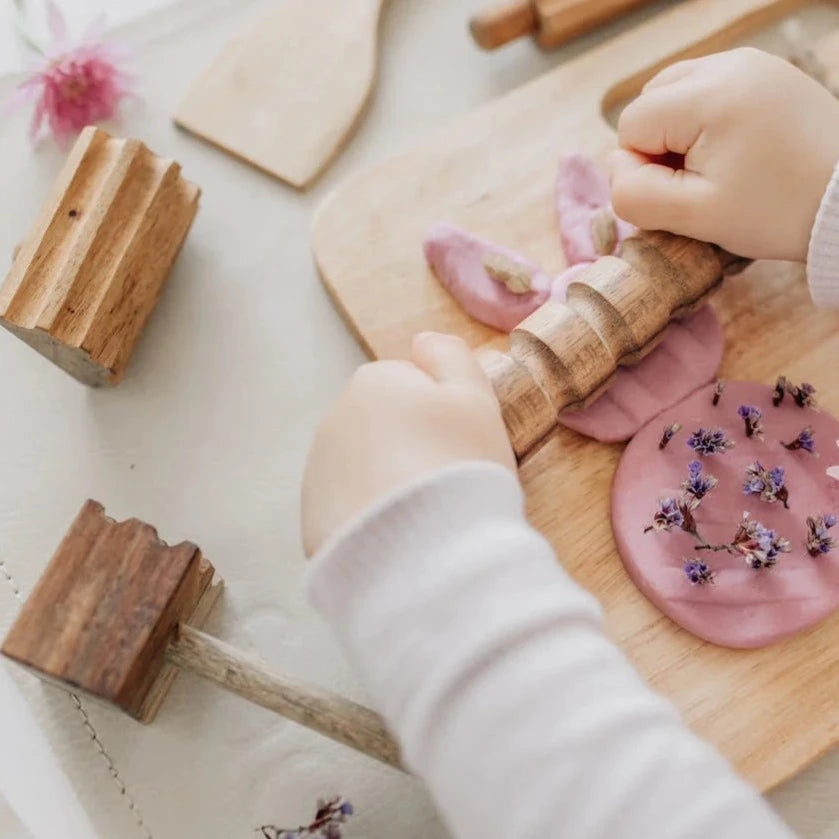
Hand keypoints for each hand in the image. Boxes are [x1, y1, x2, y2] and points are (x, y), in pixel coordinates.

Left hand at [301, 332, 515, 555]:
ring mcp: (318, 471)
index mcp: (374, 383)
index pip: (413, 388)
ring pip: (366, 469)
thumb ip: (451, 357)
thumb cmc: (459, 466)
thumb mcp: (476, 398)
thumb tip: (422, 341)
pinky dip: (372, 519)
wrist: (423, 554)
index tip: (460, 446)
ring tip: (424, 514)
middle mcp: (335, 419)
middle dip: (412, 447)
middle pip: (385, 427)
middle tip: (445, 481)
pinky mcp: (313, 519)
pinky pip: (351, 510)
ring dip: (390, 483)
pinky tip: (400, 537)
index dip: (443, 416)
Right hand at [609, 48, 838, 260]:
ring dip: (679, 133)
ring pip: (676, 93)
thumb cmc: (776, 211)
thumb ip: (636, 195)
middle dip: (658, 146)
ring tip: (715, 167)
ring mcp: (752, 63)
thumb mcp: (695, 216)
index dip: (641, 168)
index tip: (683, 194)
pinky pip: (709, 89)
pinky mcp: (768, 73)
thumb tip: (616, 169)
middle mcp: (728, 63)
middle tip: (698, 183)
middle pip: (651, 102)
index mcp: (708, 94)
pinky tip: (733, 150)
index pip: (630, 125)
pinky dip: (706, 120)